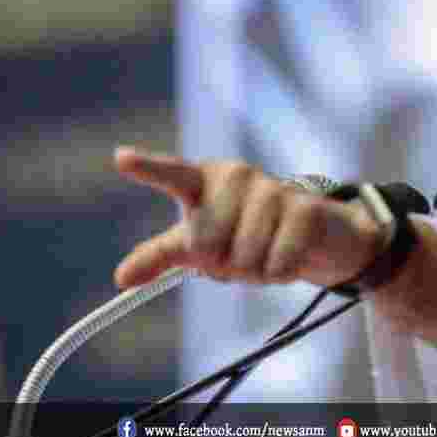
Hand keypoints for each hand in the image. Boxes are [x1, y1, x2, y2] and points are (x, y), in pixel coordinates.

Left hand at [112, 146, 382, 289]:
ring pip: (244, 258)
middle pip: (207, 245)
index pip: (173, 174)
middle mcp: (237, 176)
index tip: (120, 158)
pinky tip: (289, 257)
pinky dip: (280, 273)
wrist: (316, 235)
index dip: (148, 167)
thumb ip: (161, 255)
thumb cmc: (249, 234)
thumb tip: (120, 277)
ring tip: (268, 252)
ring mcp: (273, 188)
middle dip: (223, 264)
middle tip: (241, 252)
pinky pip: (276, 264)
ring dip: (254, 271)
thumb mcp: (201, 244)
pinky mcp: (305, 209)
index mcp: (205, 180)